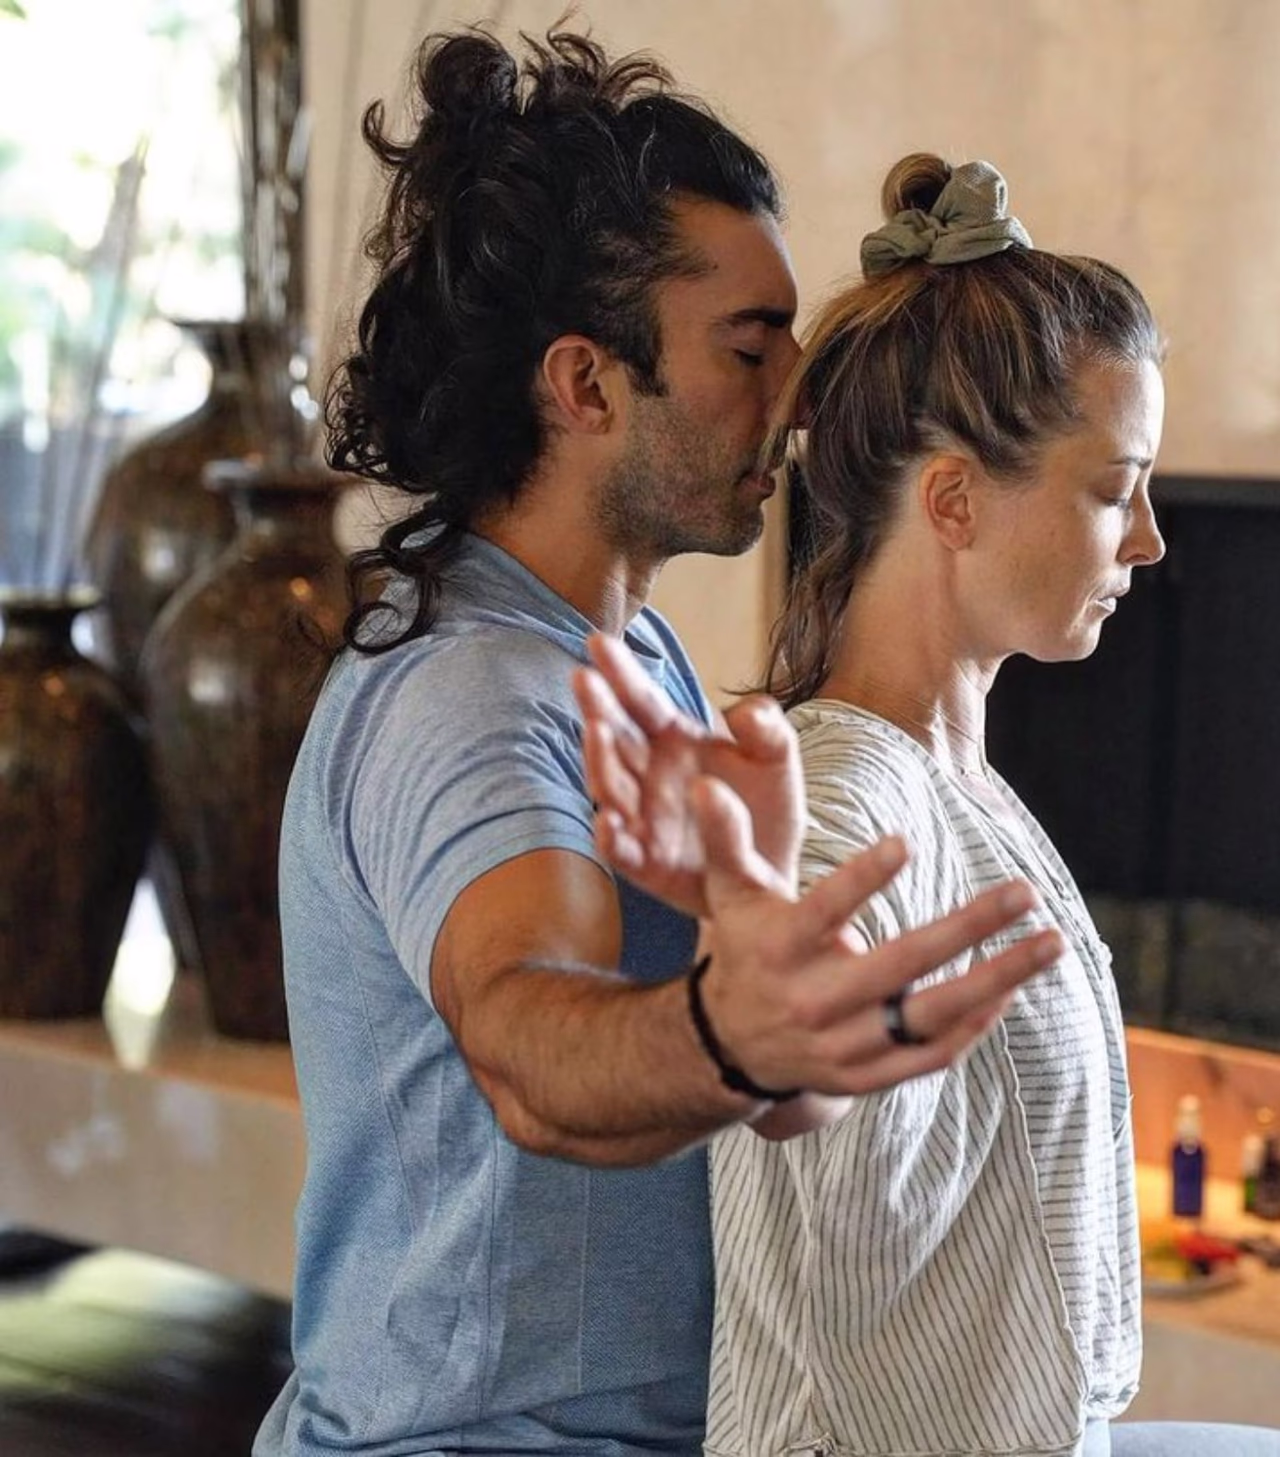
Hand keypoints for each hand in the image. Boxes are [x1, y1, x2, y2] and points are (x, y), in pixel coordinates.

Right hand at [573, 633, 802, 915]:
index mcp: (675, 741)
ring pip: (612, 789)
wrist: (772, 875)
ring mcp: (643, 819)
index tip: (597, 642)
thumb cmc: (765, 809)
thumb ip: (769, 731)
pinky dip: (612, 840)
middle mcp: (649, 776)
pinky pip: (623, 852)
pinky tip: (608, 824)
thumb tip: (747, 713)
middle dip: (598, 710)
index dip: (621, 673)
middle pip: (616, 738)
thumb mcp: (778, 763)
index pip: (642, 702)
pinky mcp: (648, 864)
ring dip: (600, 763)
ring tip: (598, 734)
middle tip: (585, 681)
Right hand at [690, 775, 1062, 1097]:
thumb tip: (707, 780)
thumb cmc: (743, 948)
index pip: (823, 913)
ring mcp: (843, 1045)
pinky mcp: (865, 1076)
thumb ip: (724, 838)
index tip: (906, 842)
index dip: (862, 881)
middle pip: (900, 967)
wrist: (727, 1044)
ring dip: (997, 980)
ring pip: (929, 1017)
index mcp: (780, 950)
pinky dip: (975, 1025)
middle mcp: (813, 1002)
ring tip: (1050, 942)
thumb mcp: (729, 894)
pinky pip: (930, 1055)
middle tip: (1026, 891)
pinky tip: (1012, 988)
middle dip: (969, 929)